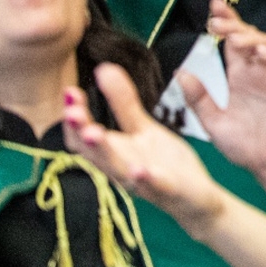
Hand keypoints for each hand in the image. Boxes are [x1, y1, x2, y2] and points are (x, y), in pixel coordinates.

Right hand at [63, 64, 229, 236]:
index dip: (73, 118)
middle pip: (94, 153)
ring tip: (94, 132)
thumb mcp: (143, 128)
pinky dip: (146, 179)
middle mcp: (121, 170)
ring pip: (118, 170)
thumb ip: (123, 102)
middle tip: (71, 111)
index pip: (83, 139)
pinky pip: (154, 187)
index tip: (69, 91)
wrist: (196, 198)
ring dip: (104, 152)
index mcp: (113, 154)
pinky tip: (140, 169)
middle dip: (81, 132)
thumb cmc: (164, 163)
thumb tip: (102, 68)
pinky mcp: (168, 192)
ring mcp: (143, 183)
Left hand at [187, 0, 265, 206]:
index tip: (212, 6)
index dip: (225, 22)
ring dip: (252, 38)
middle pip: (249, 37)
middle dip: (234, 26)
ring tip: (236, 39)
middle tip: (216, 22)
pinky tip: (262, 54)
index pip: (231, 41)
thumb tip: (179, 72)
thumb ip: (198, 98)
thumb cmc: (245, 146)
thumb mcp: (213, 122)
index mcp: (239, 76)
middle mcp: (257, 72)